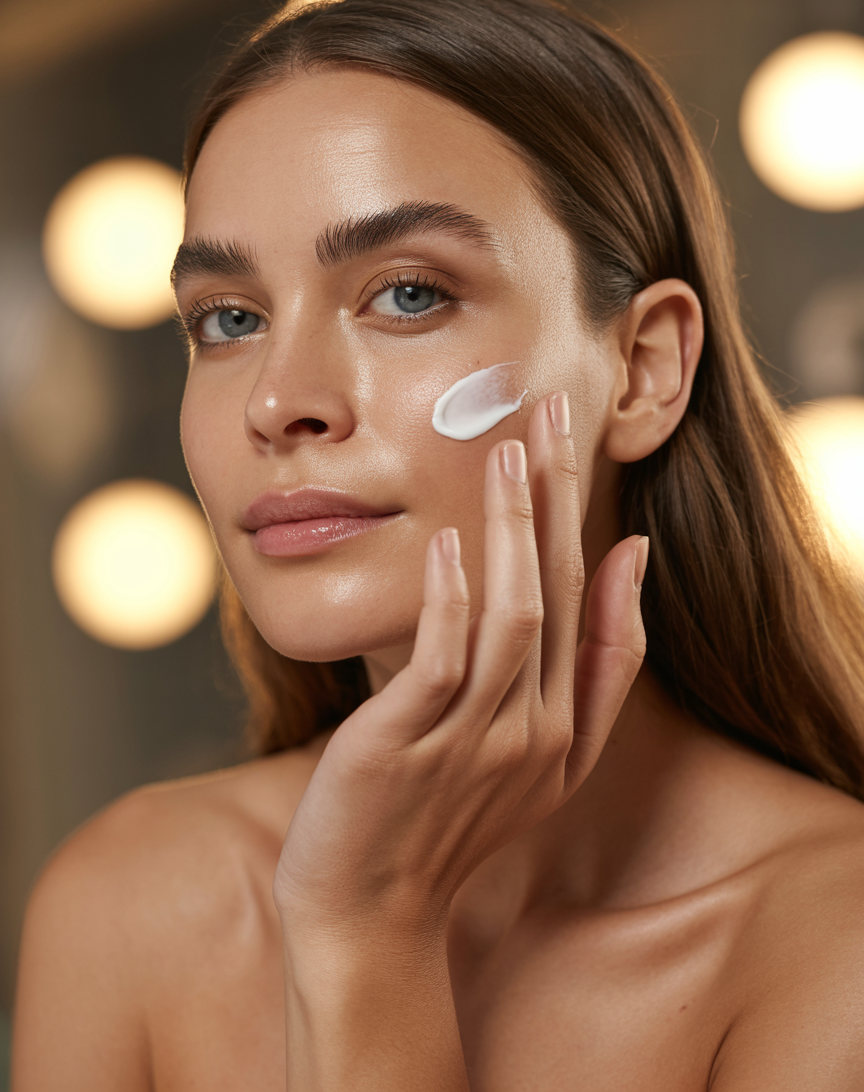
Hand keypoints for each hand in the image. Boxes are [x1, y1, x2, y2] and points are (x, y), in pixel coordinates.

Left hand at [273, 391, 647, 937]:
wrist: (367, 908)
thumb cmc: (442, 820)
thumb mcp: (542, 757)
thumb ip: (595, 666)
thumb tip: (627, 555)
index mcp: (563, 724)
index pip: (585, 593)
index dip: (581, 508)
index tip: (575, 433)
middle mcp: (533, 728)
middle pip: (560, 590)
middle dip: (558, 494)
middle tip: (554, 408)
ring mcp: (474, 739)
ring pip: (513, 616)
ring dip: (511, 530)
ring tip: (503, 451)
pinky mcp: (409, 745)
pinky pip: (442, 660)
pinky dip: (450, 599)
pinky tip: (447, 542)